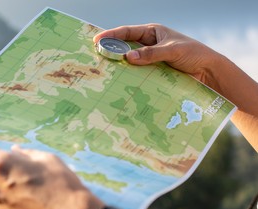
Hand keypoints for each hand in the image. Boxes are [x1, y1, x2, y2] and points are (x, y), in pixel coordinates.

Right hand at [93, 24, 222, 86]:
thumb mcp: (172, 51)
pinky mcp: (153, 72)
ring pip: (130, 60)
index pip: (127, 32)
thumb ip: (151, 54)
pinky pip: (137, 72)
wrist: (208, 71)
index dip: (111, 35)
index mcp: (152, 32)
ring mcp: (150, 59)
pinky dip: (129, 75)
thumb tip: (128, 57)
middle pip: (125, 46)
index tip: (97, 40)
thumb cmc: (193, 54)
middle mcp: (149, 44)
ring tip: (105, 70)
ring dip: (120, 65)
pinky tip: (121, 81)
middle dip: (111, 50)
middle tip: (96, 56)